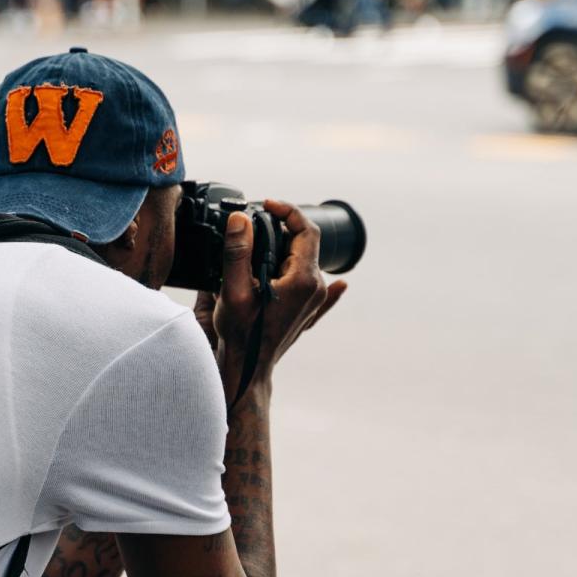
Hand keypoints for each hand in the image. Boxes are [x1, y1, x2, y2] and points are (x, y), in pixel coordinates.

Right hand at [199, 201, 346, 402]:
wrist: (248, 370)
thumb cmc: (241, 334)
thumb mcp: (233, 289)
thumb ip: (238, 251)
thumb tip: (241, 219)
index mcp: (303, 279)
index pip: (305, 229)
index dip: (286, 211)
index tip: (266, 205)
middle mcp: (315, 288)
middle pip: (305, 244)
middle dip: (282, 229)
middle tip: (256, 225)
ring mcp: (314, 302)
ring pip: (306, 262)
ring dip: (287, 249)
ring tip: (262, 247)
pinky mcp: (308, 313)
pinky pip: (323, 292)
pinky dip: (326, 283)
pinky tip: (342, 284)